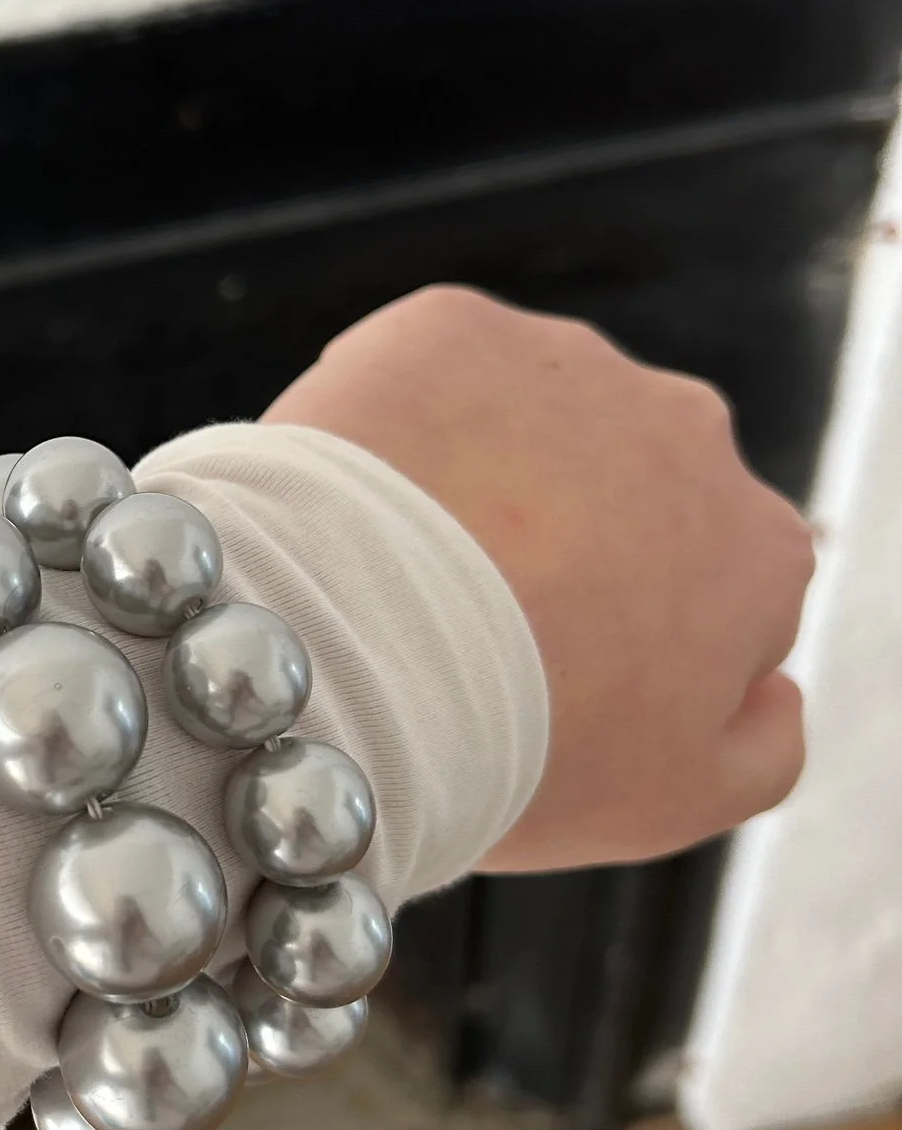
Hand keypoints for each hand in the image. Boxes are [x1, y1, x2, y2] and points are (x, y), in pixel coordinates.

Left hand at [262, 286, 813, 871]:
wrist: (359, 655)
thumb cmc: (517, 745)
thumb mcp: (679, 803)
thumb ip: (762, 747)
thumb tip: (773, 692)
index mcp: (758, 552)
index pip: (707, 593)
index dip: (621, 641)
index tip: (547, 677)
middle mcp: (688, 433)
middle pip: (625, 491)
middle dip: (562, 543)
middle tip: (466, 627)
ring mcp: (568, 365)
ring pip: (523, 424)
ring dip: (476, 478)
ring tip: (399, 569)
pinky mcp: (452, 326)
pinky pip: (425, 374)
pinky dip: (392, 423)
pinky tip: (356, 498)